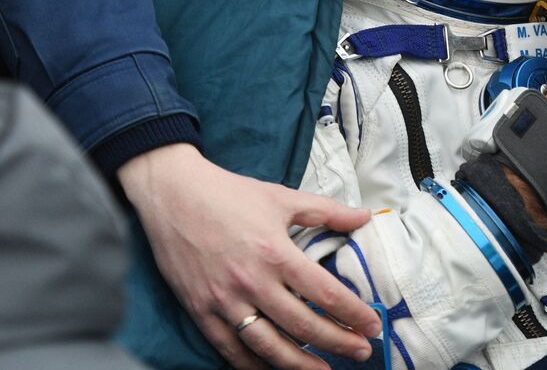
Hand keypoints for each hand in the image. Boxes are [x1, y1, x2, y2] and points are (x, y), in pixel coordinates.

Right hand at [119, 143, 380, 369]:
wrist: (173, 195)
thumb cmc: (229, 194)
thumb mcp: (282, 197)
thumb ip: (327, 211)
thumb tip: (365, 216)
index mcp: (276, 252)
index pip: (325, 293)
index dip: (353, 313)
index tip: (373, 325)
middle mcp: (252, 282)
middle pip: (303, 326)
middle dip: (338, 342)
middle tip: (362, 352)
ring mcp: (224, 301)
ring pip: (269, 346)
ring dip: (301, 364)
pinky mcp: (201, 312)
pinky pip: (231, 349)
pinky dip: (254, 366)